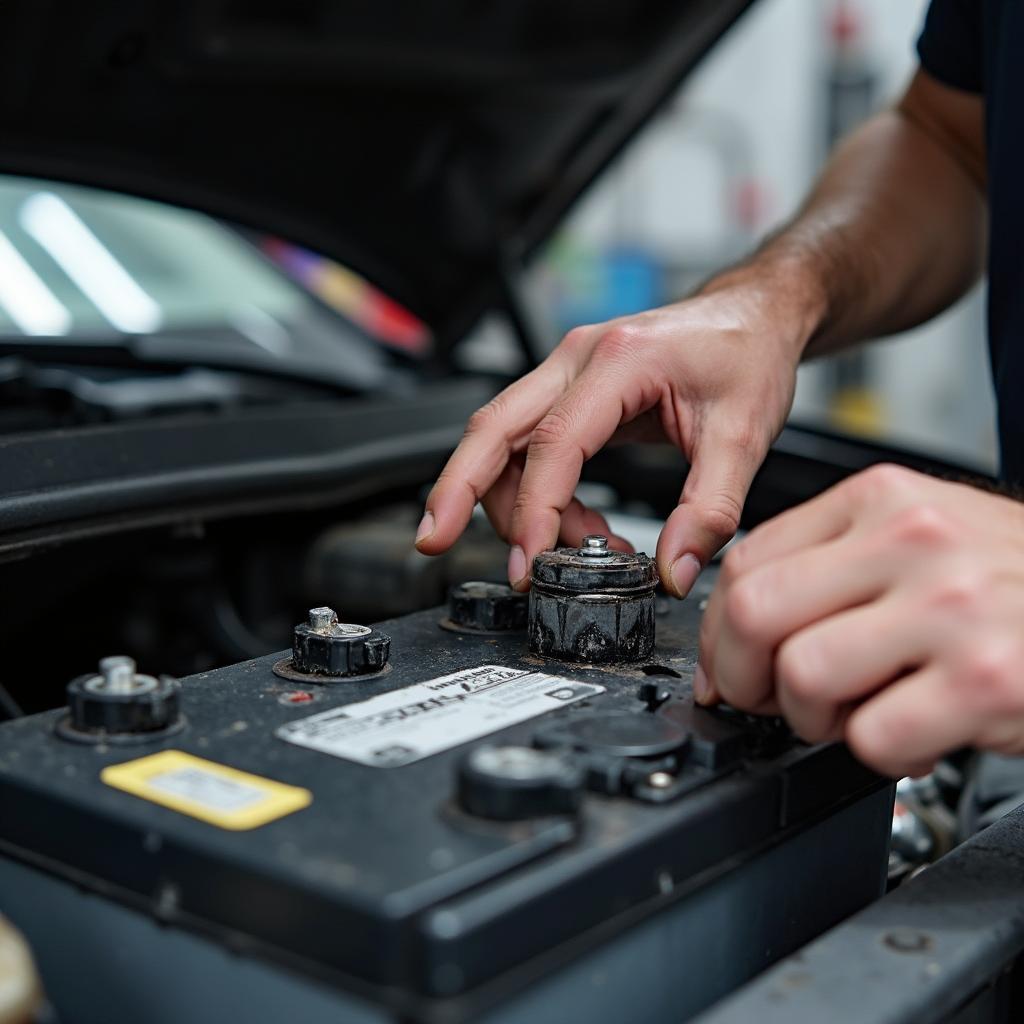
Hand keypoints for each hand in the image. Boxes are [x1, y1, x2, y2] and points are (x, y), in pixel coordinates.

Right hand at [415, 278, 809, 594]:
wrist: (753, 316)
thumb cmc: (747, 355)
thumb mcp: (744, 435)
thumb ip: (709, 509)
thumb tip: (674, 570)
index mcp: (618, 361)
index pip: (554, 442)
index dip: (537, 511)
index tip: (534, 563)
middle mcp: (578, 359)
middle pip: (492, 427)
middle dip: (456, 489)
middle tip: (432, 540)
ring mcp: (567, 373)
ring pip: (502, 441)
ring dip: (516, 505)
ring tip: (570, 550)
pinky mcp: (570, 392)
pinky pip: (528, 445)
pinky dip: (538, 494)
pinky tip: (576, 525)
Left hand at [698, 464, 1023, 777]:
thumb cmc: (1013, 579)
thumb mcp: (921, 535)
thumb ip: (831, 564)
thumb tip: (735, 626)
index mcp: (882, 500)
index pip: (747, 560)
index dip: (717, 628)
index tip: (726, 662)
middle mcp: (913, 542)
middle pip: (753, 612)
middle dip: (739, 675)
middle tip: (765, 699)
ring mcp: (952, 609)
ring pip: (803, 675)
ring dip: (810, 719)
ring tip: (853, 714)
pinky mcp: (987, 681)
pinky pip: (873, 737)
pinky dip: (878, 752)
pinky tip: (914, 732)